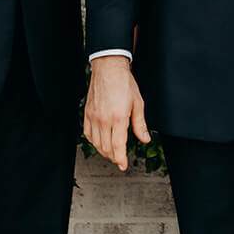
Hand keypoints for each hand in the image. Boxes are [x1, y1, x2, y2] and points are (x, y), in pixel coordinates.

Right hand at [84, 55, 148, 171]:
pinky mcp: (87, 113)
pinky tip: (100, 142)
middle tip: (120, 159)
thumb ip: (140, 124)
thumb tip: (145, 139)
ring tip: (111, 153)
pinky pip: (88, 134)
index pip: (118, 145)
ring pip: (96, 143)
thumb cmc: (124, 83)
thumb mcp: (138, 103)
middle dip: (114, 156)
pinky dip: (94, 141)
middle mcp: (104, 119)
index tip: (123, 165)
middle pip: (106, 147)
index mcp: (118, 117)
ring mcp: (94, 117)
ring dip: (104, 151)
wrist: (108, 68)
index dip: (120, 158)